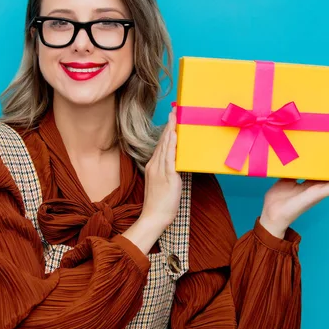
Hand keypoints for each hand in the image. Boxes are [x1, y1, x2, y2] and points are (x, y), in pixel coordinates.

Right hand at [122, 107, 181, 253]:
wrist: (154, 217)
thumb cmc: (159, 203)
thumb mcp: (161, 183)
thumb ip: (166, 171)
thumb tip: (175, 163)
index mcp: (152, 166)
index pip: (160, 145)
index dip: (166, 131)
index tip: (171, 120)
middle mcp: (155, 165)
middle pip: (162, 142)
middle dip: (169, 126)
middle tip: (175, 111)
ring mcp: (160, 170)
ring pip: (165, 146)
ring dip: (171, 131)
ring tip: (175, 118)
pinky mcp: (167, 176)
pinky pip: (170, 157)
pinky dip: (171, 145)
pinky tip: (174, 136)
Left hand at [260, 148, 328, 237]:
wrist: (272, 214)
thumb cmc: (277, 200)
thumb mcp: (284, 180)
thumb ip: (290, 171)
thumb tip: (290, 158)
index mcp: (308, 185)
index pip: (321, 171)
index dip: (324, 161)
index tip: (325, 148)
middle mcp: (316, 188)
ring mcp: (318, 191)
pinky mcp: (318, 195)